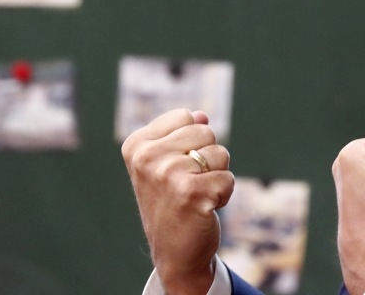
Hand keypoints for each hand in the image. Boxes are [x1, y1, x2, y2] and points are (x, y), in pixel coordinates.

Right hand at [121, 109, 233, 294]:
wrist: (174, 251)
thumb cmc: (173, 201)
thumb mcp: (168, 163)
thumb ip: (182, 134)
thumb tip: (202, 114)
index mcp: (137, 145)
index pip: (186, 116)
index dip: (192, 141)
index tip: (176, 166)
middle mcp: (147, 158)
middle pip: (206, 131)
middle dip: (207, 157)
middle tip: (189, 183)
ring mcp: (167, 174)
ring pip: (220, 154)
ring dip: (216, 176)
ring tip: (196, 195)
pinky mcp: (191, 193)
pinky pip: (228, 178)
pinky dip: (224, 194)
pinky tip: (204, 208)